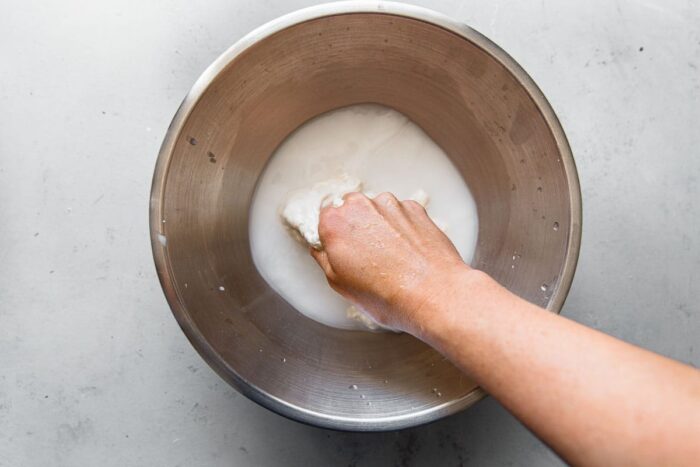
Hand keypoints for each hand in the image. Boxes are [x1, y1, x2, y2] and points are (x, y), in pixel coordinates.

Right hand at [310, 192, 468, 332]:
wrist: (434, 294)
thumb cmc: (387, 294)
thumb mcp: (340, 284)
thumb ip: (324, 259)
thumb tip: (321, 250)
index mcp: (335, 224)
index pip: (324, 218)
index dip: (332, 235)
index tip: (339, 248)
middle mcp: (361, 206)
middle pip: (351, 209)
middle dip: (356, 228)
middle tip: (366, 257)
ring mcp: (391, 204)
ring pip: (377, 210)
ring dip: (380, 227)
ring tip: (391, 258)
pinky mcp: (415, 209)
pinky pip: (401, 214)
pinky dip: (402, 228)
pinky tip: (407, 252)